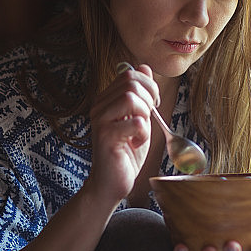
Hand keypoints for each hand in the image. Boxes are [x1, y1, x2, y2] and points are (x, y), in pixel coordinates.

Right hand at [84, 64, 159, 203]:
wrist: (111, 183)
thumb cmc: (126, 153)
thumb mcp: (138, 119)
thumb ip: (141, 95)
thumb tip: (144, 66)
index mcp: (105, 100)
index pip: (129, 74)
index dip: (148, 85)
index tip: (152, 104)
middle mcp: (98, 106)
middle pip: (130, 83)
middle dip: (149, 99)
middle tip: (148, 119)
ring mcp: (99, 121)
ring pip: (131, 98)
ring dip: (145, 116)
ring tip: (140, 131)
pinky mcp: (105, 136)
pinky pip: (135, 123)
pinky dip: (143, 134)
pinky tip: (136, 144)